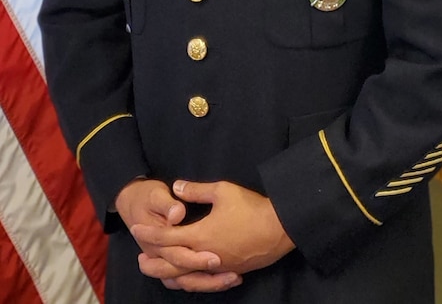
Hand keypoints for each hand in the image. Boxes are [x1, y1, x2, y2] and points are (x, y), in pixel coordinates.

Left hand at [132, 180, 294, 288]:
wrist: (279, 229)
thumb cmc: (251, 207)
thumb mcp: (222, 191)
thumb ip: (196, 190)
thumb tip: (176, 186)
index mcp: (200, 235)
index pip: (167, 237)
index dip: (150, 233)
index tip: (136, 228)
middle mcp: (204, 256)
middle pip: (171, 265)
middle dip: (153, 261)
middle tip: (139, 258)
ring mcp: (217, 267)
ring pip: (185, 278)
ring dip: (168, 274)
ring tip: (158, 270)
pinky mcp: (227, 272)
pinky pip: (202, 281)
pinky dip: (188, 280)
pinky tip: (185, 276)